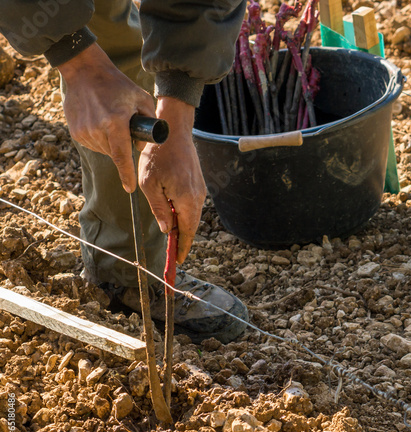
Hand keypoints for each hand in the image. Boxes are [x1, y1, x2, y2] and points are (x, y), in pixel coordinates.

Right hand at [58, 43, 155, 192]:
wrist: (84, 71)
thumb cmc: (118, 85)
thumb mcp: (141, 99)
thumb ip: (150, 123)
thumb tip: (143, 149)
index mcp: (115, 122)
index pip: (122, 156)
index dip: (126, 174)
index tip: (130, 188)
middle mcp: (97, 129)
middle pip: (115, 153)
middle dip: (123, 147)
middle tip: (124, 127)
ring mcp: (84, 132)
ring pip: (104, 150)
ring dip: (111, 143)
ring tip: (111, 120)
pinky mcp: (76, 132)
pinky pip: (94, 144)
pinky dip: (100, 139)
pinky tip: (100, 121)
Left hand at [139, 97, 206, 263]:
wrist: (172, 130)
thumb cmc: (157, 155)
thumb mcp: (150, 184)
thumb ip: (159, 210)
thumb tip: (166, 229)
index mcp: (187, 200)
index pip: (187, 232)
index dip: (181, 248)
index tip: (176, 262)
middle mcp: (198, 197)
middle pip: (191, 226)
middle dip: (181, 241)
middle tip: (172, 254)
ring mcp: (200, 190)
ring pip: (192, 215)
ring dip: (182, 227)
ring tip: (170, 237)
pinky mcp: (198, 183)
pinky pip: (192, 205)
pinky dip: (184, 214)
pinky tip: (173, 215)